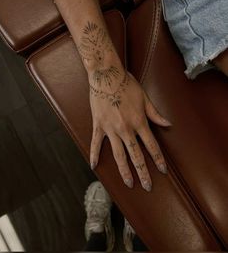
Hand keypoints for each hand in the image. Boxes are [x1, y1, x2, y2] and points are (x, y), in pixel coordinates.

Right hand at [88, 68, 171, 191]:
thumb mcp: (144, 98)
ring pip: (118, 154)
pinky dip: (94, 154)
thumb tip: (168, 124)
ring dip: (124, 170)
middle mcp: (126, 129)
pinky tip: (94, 166)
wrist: (106, 76)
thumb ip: (155, 114)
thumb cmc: (127, 85)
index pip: (151, 146)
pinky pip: (96, 143)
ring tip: (129, 183)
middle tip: (147, 186)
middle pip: (136, 155)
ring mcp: (110, 129)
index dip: (158, 159)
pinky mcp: (98, 125)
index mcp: (139, 122)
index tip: (162, 171)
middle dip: (143, 172)